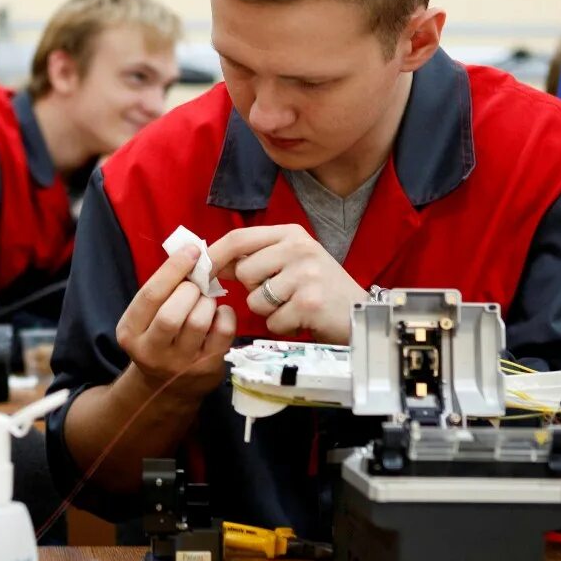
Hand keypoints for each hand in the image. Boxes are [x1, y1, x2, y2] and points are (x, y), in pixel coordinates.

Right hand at [115, 245, 237, 397]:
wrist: (167, 387)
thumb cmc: (159, 338)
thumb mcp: (147, 318)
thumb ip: (162, 290)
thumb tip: (189, 252)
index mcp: (130, 332)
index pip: (151, 295)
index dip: (174, 268)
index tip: (192, 251)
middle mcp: (151, 351)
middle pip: (172, 312)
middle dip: (190, 290)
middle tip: (196, 285)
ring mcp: (179, 363)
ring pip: (198, 321)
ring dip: (207, 301)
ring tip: (206, 300)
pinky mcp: (206, 369)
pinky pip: (222, 332)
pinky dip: (225, 314)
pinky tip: (219, 314)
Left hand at [208, 225, 367, 343]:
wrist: (360, 313)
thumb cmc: (319, 288)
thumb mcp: (291, 262)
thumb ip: (256, 259)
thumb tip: (211, 262)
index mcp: (291, 234)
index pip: (239, 238)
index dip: (214, 256)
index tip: (200, 271)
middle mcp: (299, 249)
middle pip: (244, 272)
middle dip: (253, 291)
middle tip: (280, 294)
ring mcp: (305, 275)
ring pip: (255, 300)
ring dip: (269, 312)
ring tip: (293, 307)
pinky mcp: (309, 303)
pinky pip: (273, 321)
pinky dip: (283, 327)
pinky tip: (303, 320)